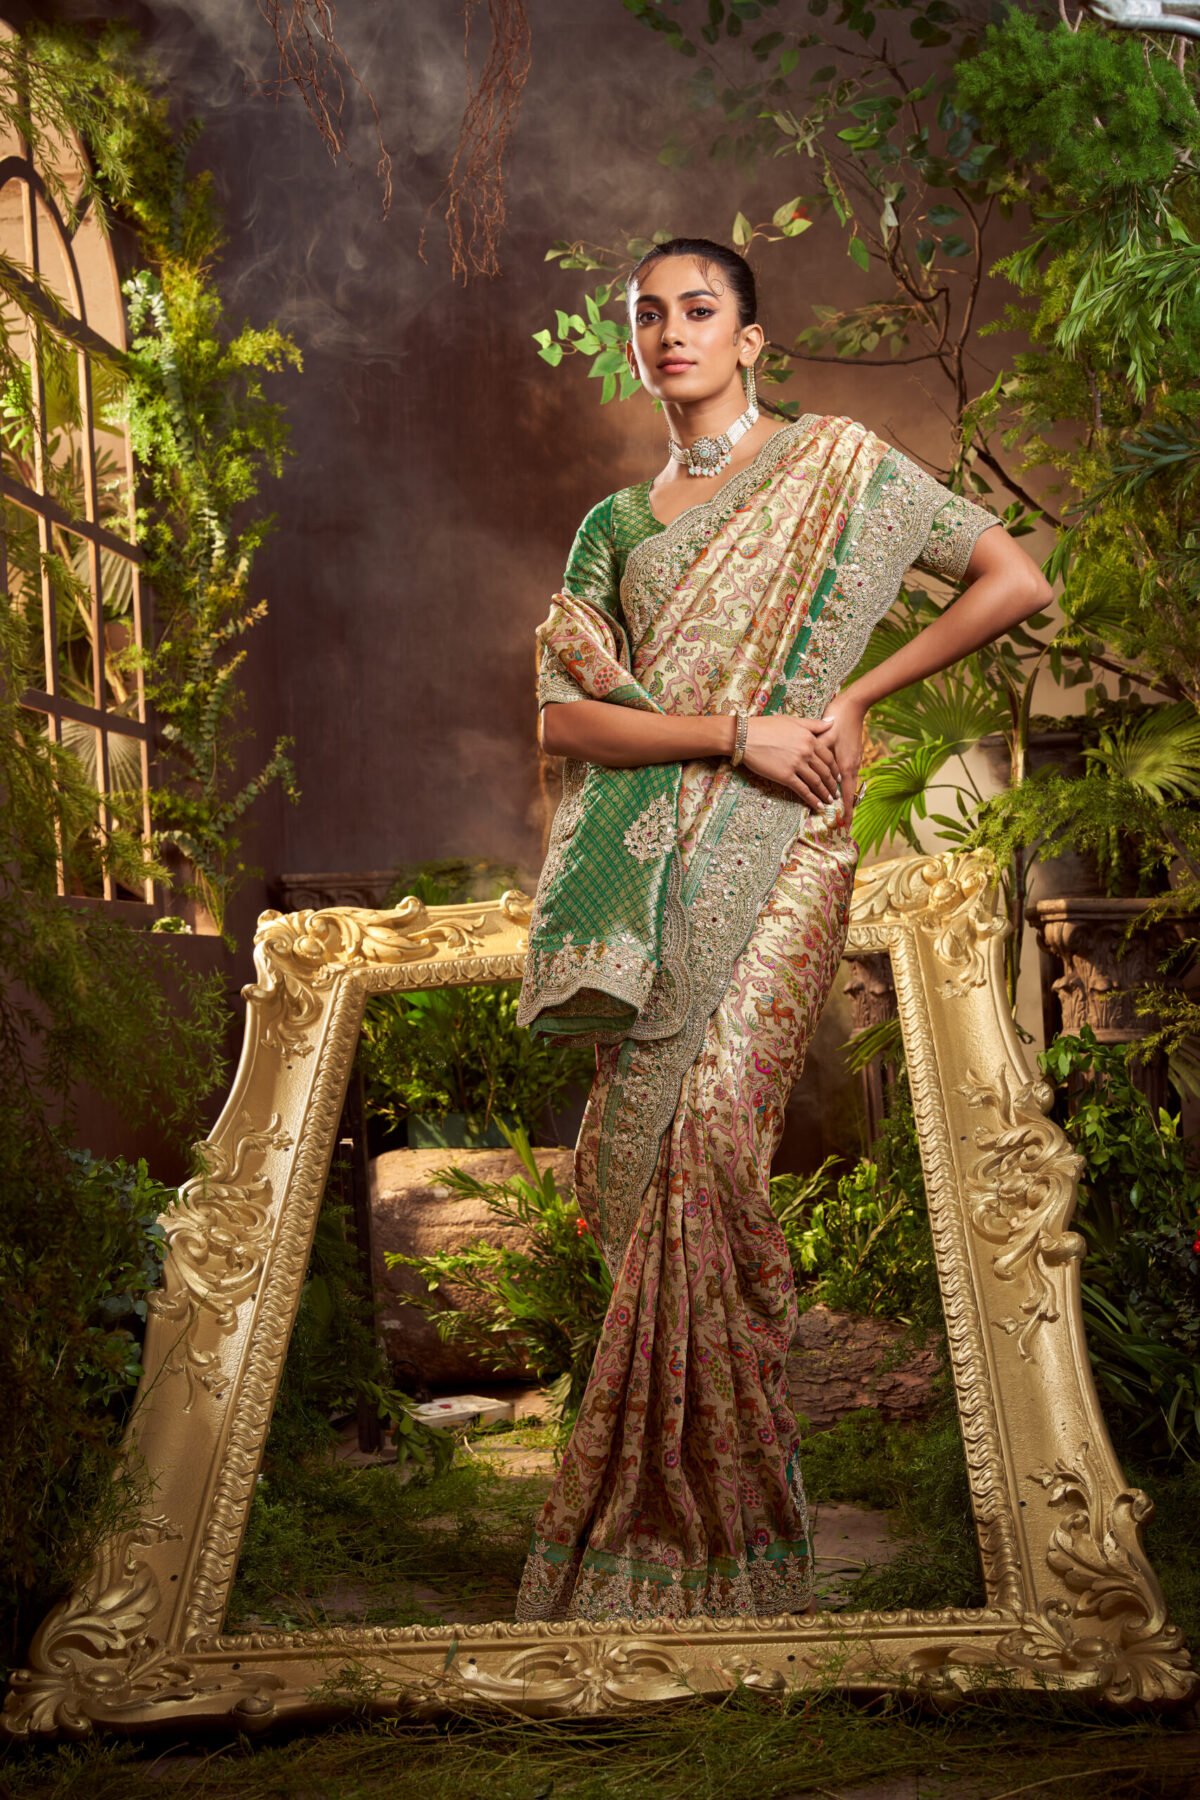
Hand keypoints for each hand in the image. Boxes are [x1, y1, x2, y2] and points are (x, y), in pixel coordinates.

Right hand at [741, 715, 840, 811]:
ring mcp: (796, 765)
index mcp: (809, 739)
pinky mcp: (785, 777)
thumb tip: (833, 721)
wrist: (746, 736)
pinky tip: (818, 806)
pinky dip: (812, 799)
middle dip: (832, 783)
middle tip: (835, 791)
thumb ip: (814, 724)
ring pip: (816, 782)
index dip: (835, 769)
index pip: (828, 757)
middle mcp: (806, 752)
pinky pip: (803, 790)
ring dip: (825, 793)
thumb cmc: (767, 726)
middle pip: (825, 771)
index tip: (838, 776)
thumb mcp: (793, 721)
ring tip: (829, 800)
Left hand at [817, 691, 867, 821]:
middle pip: (850, 792)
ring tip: (842, 811)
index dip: (846, 809)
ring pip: (849, 784)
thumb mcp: (824, 735)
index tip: (846, 823)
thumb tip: (807, 764)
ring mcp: (854, 759)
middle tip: (844, 824)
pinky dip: (845, 785)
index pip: (846, 793)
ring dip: (846, 797)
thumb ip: (815, 752)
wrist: (853, 705)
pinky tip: (839, 788)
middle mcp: (852, 764)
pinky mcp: (853, 754)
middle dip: (847, 808)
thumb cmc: (837, 718)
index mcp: (845, 764)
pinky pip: (848, 774)